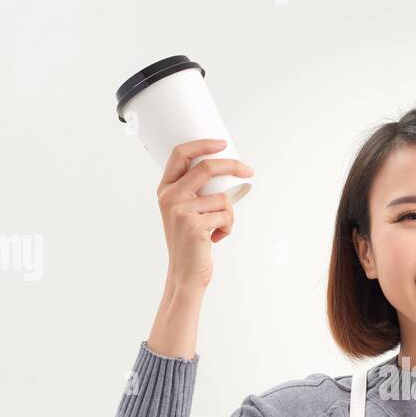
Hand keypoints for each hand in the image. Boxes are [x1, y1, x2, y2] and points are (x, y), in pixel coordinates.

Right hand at [156, 139, 253, 288]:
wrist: (185, 273)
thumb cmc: (191, 241)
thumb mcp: (185, 211)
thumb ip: (196, 191)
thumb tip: (226, 170)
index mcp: (166, 189)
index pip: (180, 154)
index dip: (203, 144)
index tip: (223, 143)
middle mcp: (170, 197)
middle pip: (207, 168)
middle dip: (233, 166)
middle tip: (249, 171)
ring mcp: (180, 210)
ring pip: (222, 198)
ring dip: (229, 214)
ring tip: (218, 228)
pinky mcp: (194, 225)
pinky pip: (226, 215)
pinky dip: (228, 227)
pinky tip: (215, 238)